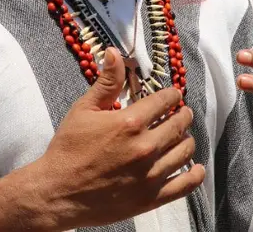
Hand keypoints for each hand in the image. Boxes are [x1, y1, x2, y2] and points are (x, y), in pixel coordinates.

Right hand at [30, 48, 204, 228]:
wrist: (57, 192)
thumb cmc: (68, 149)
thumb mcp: (83, 110)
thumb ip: (106, 82)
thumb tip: (115, 53)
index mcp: (130, 122)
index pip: (165, 100)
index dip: (172, 95)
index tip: (173, 96)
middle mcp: (145, 147)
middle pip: (179, 124)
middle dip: (182, 115)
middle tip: (181, 114)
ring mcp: (150, 174)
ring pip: (185, 152)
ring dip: (186, 140)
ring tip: (182, 137)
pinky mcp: (151, 198)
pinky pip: (185, 185)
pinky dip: (195, 174)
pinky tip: (195, 168)